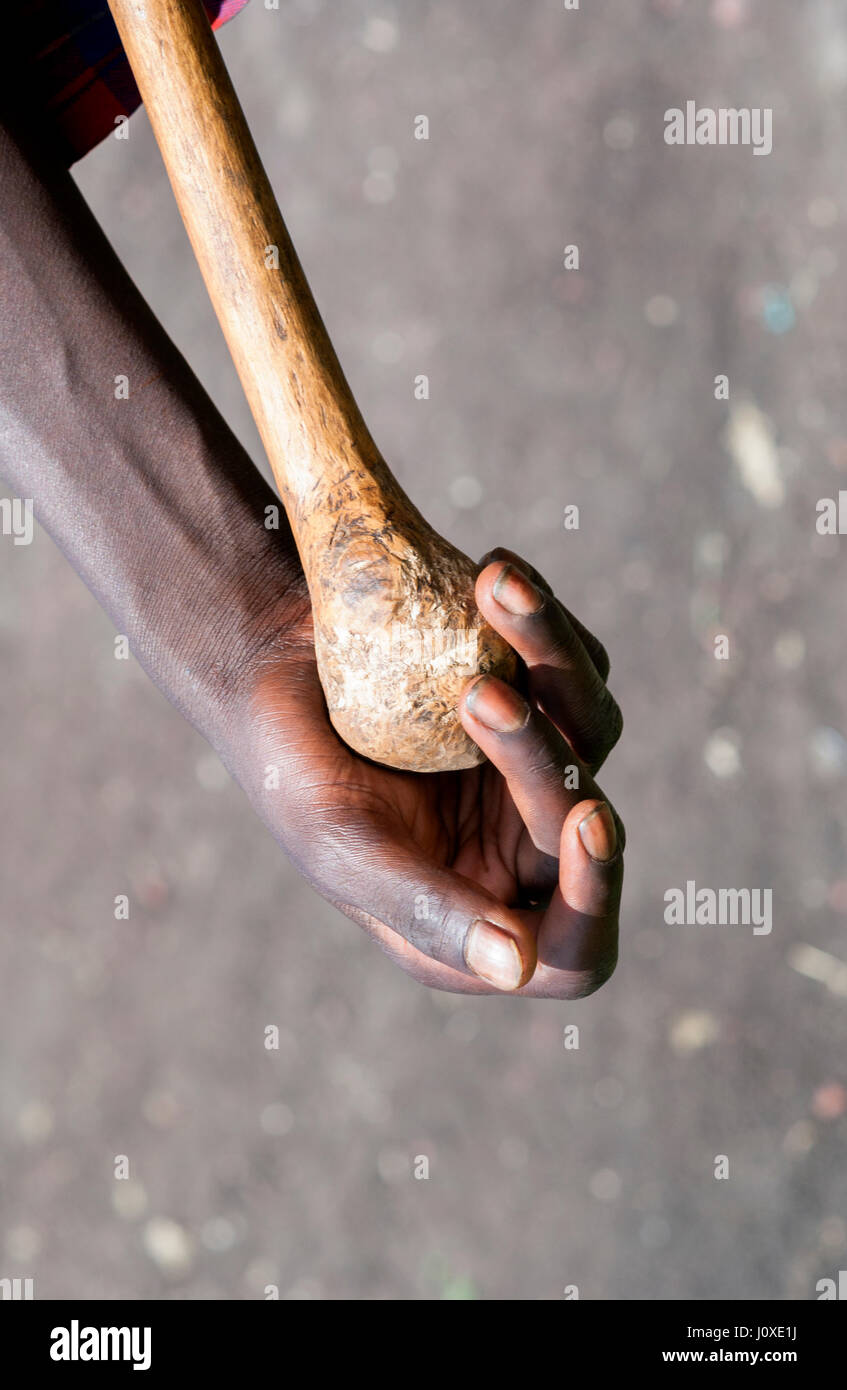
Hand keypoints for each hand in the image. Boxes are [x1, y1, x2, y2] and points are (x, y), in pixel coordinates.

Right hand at [243, 548, 623, 996]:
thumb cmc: (291, 767)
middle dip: (542, 759)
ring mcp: (531, 771)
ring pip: (594, 728)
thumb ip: (428, 912)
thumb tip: (518, 967)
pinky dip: (543, 620)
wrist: (270, 657)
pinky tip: (487, 576)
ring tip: (493, 598)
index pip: (577, 948)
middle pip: (588, 822)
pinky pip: (578, 663)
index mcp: (476, 917)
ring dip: (553, 664)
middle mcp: (518, 852)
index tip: (587, 818)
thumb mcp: (346, 848)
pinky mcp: (540, 698)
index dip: (597, 896)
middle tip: (476, 694)